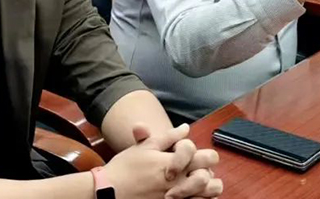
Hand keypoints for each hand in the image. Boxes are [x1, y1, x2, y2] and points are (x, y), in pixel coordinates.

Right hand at [104, 124, 221, 198]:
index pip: (205, 156)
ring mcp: (177, 197)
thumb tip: (185, 128)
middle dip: (209, 171)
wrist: (109, 191)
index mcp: (175, 163)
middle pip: (209, 176)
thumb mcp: (145, 147)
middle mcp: (179, 182)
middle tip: (202, 169)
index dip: (204, 154)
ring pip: (207, 195)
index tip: (195, 155)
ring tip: (202, 185)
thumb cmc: (126, 168)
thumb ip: (168, 137)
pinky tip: (193, 195)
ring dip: (208, 189)